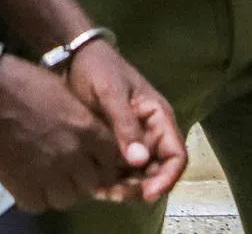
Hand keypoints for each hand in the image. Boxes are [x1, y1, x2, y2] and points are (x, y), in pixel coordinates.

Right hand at [0, 53, 130, 212]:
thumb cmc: (25, 81)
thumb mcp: (64, 92)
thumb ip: (84, 120)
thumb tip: (96, 140)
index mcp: (86, 129)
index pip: (112, 159)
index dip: (104, 158)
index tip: (94, 155)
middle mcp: (73, 155)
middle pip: (94, 183)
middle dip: (85, 174)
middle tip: (70, 163)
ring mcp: (49, 175)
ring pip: (69, 198)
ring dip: (63, 187)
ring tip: (49, 172)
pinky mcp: (24, 188)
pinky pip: (41, 203)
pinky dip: (37, 194)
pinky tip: (30, 177)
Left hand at [66, 41, 187, 204]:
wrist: (74, 56)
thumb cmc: (97, 68)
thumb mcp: (110, 92)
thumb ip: (125, 125)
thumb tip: (141, 162)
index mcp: (158, 117)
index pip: (176, 155)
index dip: (167, 178)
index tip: (147, 193)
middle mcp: (151, 131)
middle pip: (157, 171)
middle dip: (141, 187)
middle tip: (115, 194)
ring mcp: (133, 138)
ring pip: (139, 174)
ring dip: (125, 187)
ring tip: (101, 190)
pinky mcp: (116, 143)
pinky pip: (121, 169)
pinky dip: (112, 180)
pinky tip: (95, 184)